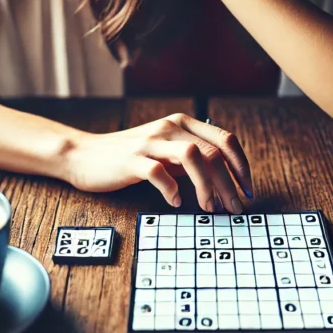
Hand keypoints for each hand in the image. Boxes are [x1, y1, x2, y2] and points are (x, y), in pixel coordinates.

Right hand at [64, 113, 252, 212]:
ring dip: (207, 186)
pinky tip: (174, 203)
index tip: (247, 190)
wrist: (85, 155)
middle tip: (234, 208)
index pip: (225, 140)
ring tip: (209, 207)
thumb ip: (192, 159)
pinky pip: (159, 173)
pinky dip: (172, 191)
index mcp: (182, 124)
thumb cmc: (131, 158)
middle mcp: (169, 128)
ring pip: (193, 157)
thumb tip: (226, 181)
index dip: (241, 166)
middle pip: (213, 152)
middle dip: (229, 184)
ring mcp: (150, 142)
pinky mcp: (131, 159)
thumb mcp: (167, 152)